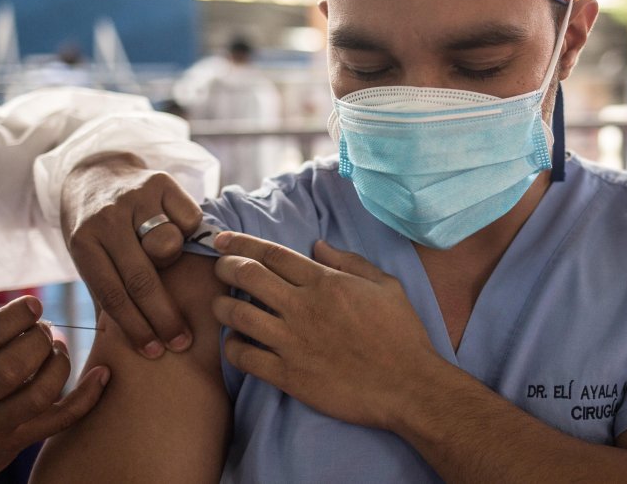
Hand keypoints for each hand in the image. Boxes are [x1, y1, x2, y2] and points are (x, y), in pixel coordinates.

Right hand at [0, 297, 108, 483]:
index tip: (33, 304)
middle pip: (11, 367)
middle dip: (37, 340)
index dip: (12, 318)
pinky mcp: (14, 445)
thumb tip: (22, 313)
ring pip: (39, 394)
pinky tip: (101, 374)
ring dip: (59, 363)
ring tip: (57, 350)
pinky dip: (87, 397)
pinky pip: (58, 420)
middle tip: (45, 330)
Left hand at [60, 153, 203, 357]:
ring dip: (173, 260)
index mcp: (83, 242)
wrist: (95, 174)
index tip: (155, 352)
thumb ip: (105, 297)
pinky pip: (188, 219)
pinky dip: (188, 231)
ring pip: (169, 244)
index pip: (113, 294)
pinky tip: (179, 233)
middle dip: (164, 317)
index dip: (136, 328)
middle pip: (142, 278)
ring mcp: (135, 197)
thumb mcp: (88, 260)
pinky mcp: (160, 181)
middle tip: (181, 342)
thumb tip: (119, 352)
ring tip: (169, 263)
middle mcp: (107, 218)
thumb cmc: (95, 230)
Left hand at [211, 232, 444, 430]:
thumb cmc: (401, 334)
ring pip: (237, 315)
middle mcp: (303, 307)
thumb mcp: (385, 285)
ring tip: (221, 305)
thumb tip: (318, 245)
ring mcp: (293, 342)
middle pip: (247, 276)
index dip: (241, 243)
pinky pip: (245, 358)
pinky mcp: (289, 375)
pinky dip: (233, 348)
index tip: (223, 240)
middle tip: (218, 268)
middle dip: (225, 267)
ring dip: (222, 306)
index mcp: (326, 282)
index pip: (271, 253)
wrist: (408, 386)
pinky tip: (236, 344)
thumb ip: (349, 262)